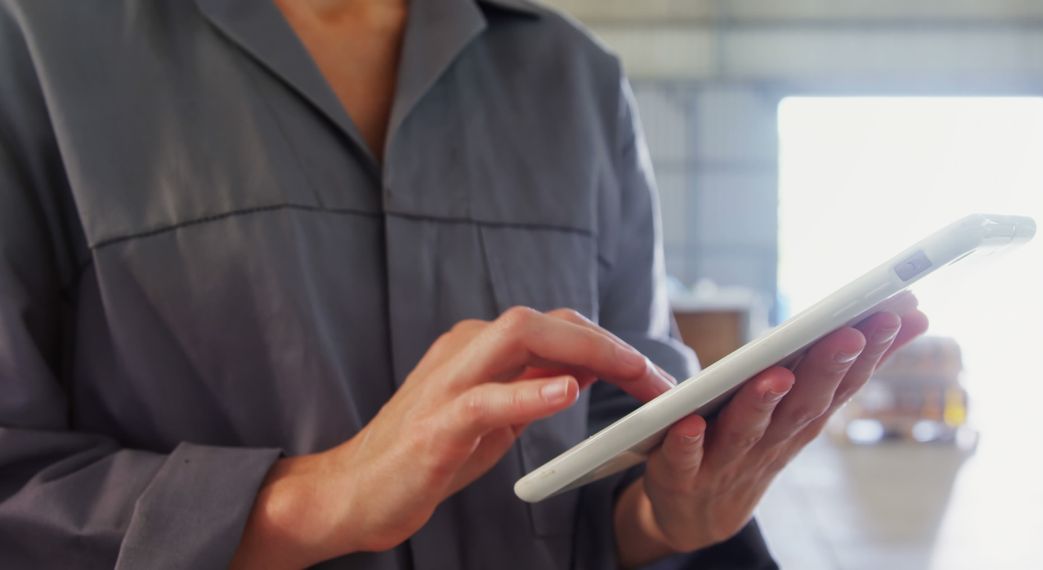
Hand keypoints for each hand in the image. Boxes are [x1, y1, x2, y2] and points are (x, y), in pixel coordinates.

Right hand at [231, 307, 674, 568]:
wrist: (352, 493)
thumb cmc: (423, 456)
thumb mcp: (489, 417)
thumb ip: (528, 387)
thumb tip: (583, 371)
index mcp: (476, 348)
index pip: (553, 326)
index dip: (607, 343)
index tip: (650, 376)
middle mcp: (462, 351)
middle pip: (544, 320)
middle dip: (608, 342)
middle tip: (655, 379)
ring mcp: (446, 383)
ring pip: (518, 336)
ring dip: (584, 350)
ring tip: (630, 372)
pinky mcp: (434, 424)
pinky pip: (486, 399)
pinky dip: (528, 392)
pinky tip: (565, 392)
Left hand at [614, 293, 928, 565]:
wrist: (696, 514)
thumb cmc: (746, 443)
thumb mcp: (788, 404)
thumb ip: (818, 360)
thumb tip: (890, 313)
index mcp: (799, 419)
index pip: (842, 382)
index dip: (874, 350)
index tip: (904, 311)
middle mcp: (771, 441)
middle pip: (804, 404)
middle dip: (830, 367)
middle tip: (852, 333)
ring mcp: (726, 460)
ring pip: (748, 430)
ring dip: (763, 402)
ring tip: (777, 374)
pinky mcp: (680, 475)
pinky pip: (683, 459)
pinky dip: (689, 443)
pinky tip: (690, 423)